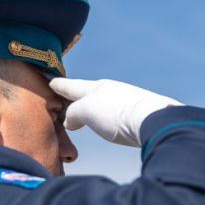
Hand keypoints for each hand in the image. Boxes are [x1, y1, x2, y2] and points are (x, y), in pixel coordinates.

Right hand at [49, 78, 182, 146]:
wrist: (153, 120)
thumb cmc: (116, 113)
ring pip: (102, 104)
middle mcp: (111, 92)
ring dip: (92, 108)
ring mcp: (125, 103)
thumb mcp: (86, 111)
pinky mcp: (136, 116)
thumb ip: (73, 114)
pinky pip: (114, 115)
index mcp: (96, 88)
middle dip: (77, 96)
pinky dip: (105, 118)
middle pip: (88, 93)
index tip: (52, 81)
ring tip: (84, 113)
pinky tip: (108, 123)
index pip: (72, 86)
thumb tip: (72, 122)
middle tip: (66, 95)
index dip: (60, 86)